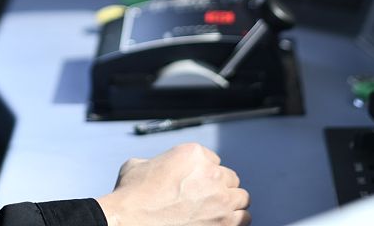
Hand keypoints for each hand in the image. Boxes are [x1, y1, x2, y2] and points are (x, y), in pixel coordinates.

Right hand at [95, 143, 249, 225]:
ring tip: (218, 212)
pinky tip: (222, 222)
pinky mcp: (224, 222)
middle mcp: (211, 173)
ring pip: (242, 198)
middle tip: (206, 199)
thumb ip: (157, 161)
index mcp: (193, 154)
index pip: (214, 161)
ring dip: (231, 204)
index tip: (196, 184)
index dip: (204, 173)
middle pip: (230, 178)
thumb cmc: (131, 196)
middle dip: (220, 188)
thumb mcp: (139, 164)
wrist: (129, 220)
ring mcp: (220, 198)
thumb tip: (158, 167)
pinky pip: (244, 219)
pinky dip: (235, 221)